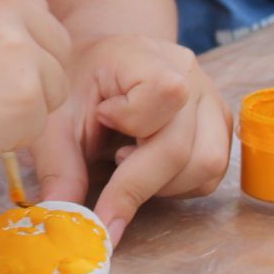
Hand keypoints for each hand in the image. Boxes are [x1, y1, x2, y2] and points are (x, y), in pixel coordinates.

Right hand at [0, 0, 71, 199]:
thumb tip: (22, 53)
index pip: (29, 11)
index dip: (4, 50)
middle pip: (52, 42)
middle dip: (22, 76)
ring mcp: (16, 43)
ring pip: (52, 84)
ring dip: (17, 107)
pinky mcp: (25, 93)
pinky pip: (38, 123)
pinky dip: (7, 139)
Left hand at [30, 34, 231, 248]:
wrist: (99, 63)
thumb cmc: (76, 87)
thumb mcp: (55, 119)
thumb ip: (59, 166)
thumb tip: (67, 218)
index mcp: (146, 56)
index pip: (165, 93)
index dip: (131, 121)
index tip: (99, 119)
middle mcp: (189, 74)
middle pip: (183, 146)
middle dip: (139, 181)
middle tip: (105, 176)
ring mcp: (210, 100)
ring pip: (207, 165)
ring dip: (162, 186)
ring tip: (126, 163)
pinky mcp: (219, 125)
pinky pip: (211, 173)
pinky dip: (178, 186)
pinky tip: (147, 167)